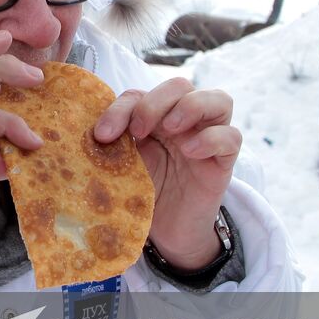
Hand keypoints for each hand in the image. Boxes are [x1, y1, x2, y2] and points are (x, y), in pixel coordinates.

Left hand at [93, 78, 239, 270]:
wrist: (166, 234)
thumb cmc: (142, 195)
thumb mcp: (122, 168)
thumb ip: (111, 146)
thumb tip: (87, 134)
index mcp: (154, 119)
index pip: (139, 95)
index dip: (120, 107)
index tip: (102, 135)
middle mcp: (183, 122)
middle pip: (180, 85)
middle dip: (155, 101)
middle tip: (138, 130)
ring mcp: (207, 138)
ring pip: (218, 99)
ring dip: (190, 107)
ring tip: (170, 129)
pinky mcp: (224, 161)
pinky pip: (232, 137)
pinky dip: (212, 138)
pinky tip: (191, 151)